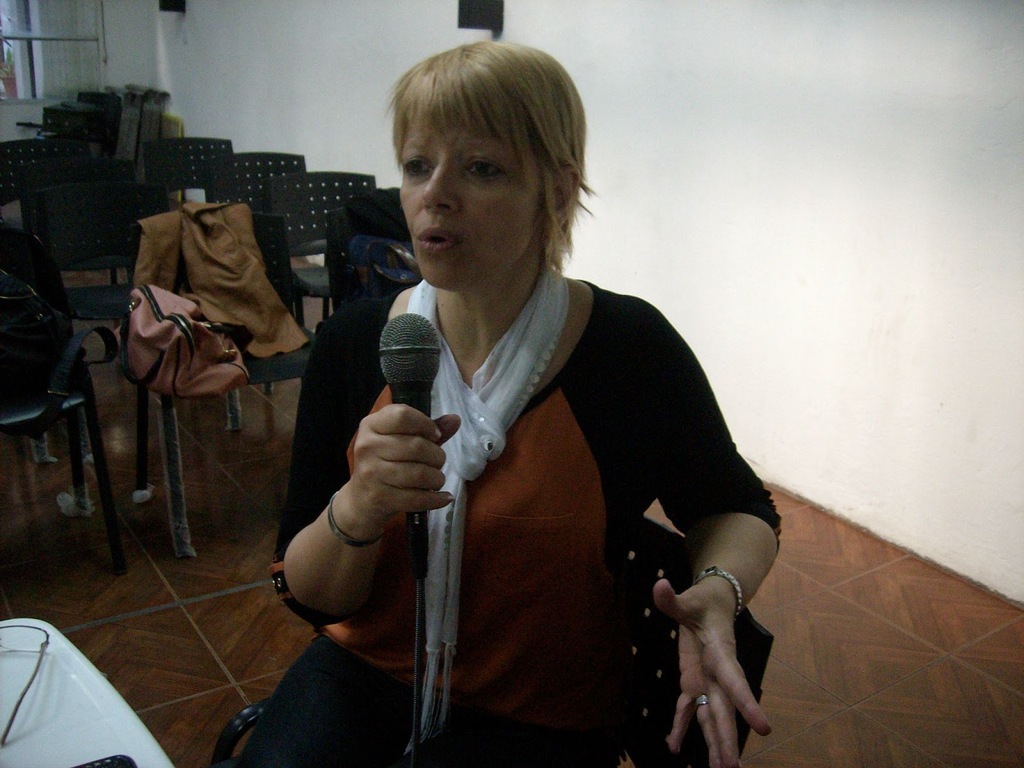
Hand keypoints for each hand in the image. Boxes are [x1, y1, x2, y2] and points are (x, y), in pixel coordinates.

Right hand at [339, 405, 459, 536]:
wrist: (360, 499)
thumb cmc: (385, 463)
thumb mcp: (401, 440)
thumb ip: (427, 429)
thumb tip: (455, 420)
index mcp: (371, 425)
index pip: (402, 415)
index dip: (426, 424)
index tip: (435, 436)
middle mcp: (368, 446)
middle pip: (416, 446)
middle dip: (437, 456)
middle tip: (438, 462)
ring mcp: (371, 473)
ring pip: (420, 474)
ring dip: (437, 478)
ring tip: (437, 480)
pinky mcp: (379, 497)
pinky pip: (417, 498)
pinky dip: (436, 499)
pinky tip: (444, 497)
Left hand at [652, 577, 770, 767]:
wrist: (714, 604)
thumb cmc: (704, 601)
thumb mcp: (688, 597)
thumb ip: (672, 598)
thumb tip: (659, 586)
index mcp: (721, 652)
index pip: (735, 680)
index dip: (747, 703)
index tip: (764, 728)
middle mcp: (718, 672)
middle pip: (724, 709)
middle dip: (727, 738)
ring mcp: (707, 680)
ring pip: (711, 715)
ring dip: (714, 743)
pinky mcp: (694, 682)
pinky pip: (689, 708)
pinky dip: (681, 727)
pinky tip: (674, 747)